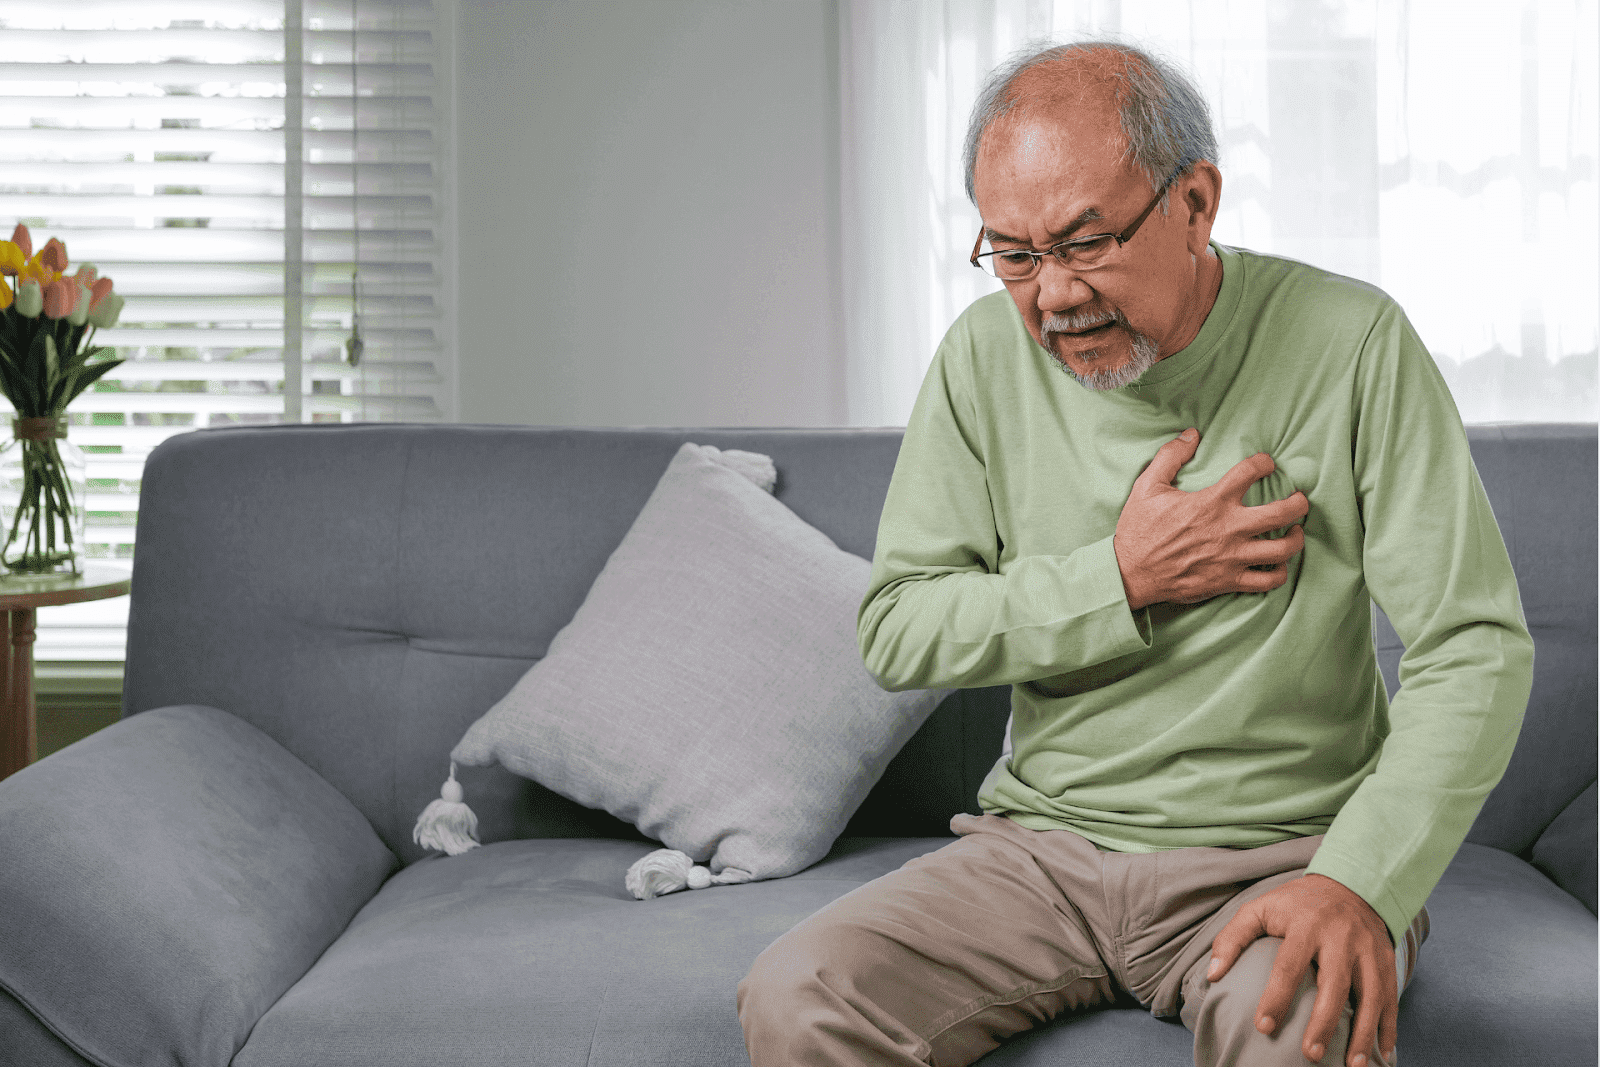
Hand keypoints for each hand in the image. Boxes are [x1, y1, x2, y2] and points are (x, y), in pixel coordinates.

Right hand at [1113, 428, 1308, 609]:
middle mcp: (1228, 529)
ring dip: (1296, 538)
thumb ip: (1170, 456)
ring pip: (1283, 549)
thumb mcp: (1147, 486)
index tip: (1266, 463)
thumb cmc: (1139, 530)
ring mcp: (1232, 557)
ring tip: (1296, 531)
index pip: (1250, 472)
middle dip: (1299, 503)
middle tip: (1300, 499)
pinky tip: (1277, 563)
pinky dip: (1279, 572)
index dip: (1264, 463)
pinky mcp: (1229, 581)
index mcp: (1211, 502)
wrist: (1131, 573)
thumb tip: (1191, 434)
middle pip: (1282, 513)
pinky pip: (1268, 581)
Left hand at [1207, 873, 1396, 1066]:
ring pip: (1371, 994)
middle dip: (1323, 1023)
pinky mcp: (1387, 959)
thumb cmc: (1296, 904)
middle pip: (1334, 984)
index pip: (1288, 965)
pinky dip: (1389, 1025)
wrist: (1349, 884)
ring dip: (1364, 1033)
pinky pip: (1391, 995)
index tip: (1263, 1027)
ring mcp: (1368, 948)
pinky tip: (1383, 1051)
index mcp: (1305, 924)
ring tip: (1353, 1066)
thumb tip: (1212, 974)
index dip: (1276, 997)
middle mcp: (1340, 936)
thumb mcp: (1260, 908)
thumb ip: (1232, 938)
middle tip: (1311, 1055)